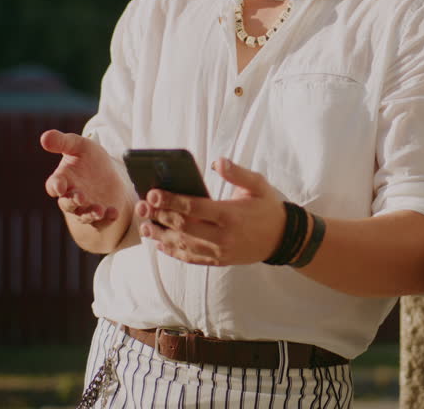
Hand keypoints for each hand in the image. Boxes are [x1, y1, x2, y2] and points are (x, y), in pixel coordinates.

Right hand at [42, 130, 129, 227]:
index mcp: (62, 180)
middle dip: (73, 201)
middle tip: (80, 197)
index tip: (59, 185)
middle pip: (67, 203)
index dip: (55, 186)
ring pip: (84, 215)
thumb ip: (62, 142)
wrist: (108, 172)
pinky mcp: (101, 216)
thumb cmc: (88, 158)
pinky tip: (114, 212)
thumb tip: (44, 137)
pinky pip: (102, 221)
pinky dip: (107, 218)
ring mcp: (86, 208)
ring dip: (90, 213)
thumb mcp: (79, 145)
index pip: (53, 185)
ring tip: (99, 210)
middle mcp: (71, 197)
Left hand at [136, 159, 286, 265]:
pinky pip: (190, 258)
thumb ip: (237, 172)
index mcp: (230, 214)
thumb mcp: (258, 185)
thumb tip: (217, 162)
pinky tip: (160, 243)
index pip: (194, 207)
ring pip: (183, 245)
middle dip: (159, 216)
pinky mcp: (218, 261)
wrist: (282, 239)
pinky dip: (173, 252)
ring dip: (161, 235)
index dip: (171, 201)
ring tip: (144, 225)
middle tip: (142, 206)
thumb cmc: (268, 208)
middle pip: (183, 226)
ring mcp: (219, 251)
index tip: (153, 193)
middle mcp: (223, 236)